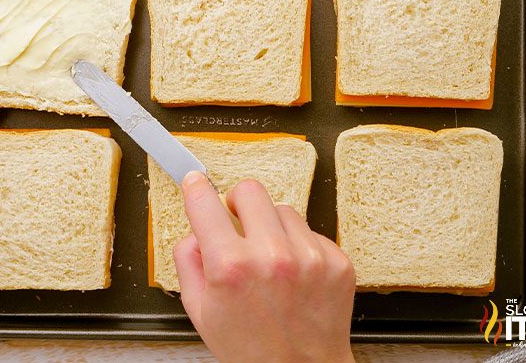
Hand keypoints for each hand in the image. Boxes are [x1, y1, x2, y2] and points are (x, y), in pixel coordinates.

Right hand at [174, 172, 355, 362]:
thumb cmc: (251, 350)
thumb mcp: (200, 312)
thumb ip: (188, 262)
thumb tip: (193, 229)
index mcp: (231, 268)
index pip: (205, 202)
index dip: (196, 188)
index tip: (196, 181)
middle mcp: (272, 256)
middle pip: (250, 190)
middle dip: (237, 203)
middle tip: (237, 222)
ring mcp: (309, 257)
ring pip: (284, 209)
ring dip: (272, 227)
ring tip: (271, 261)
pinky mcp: (337, 262)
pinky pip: (312, 232)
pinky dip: (300, 246)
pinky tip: (295, 274)